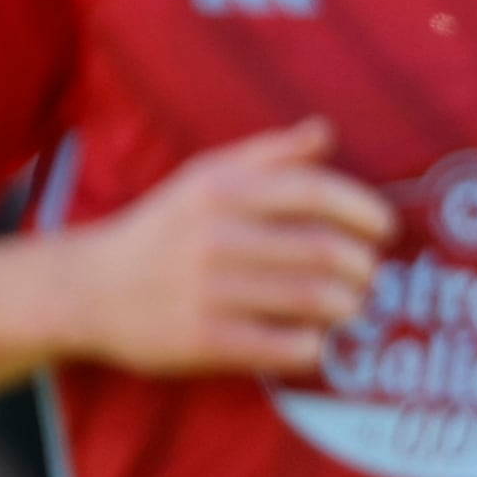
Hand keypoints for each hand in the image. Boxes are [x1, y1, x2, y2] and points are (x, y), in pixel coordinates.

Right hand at [57, 117, 395, 377]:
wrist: (89, 289)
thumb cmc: (163, 229)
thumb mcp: (206, 177)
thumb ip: (269, 154)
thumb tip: (325, 132)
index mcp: (222, 190)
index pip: (313, 192)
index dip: (362, 210)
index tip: (386, 229)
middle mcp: (216, 236)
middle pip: (322, 250)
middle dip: (362, 267)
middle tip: (368, 276)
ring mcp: (208, 290)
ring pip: (311, 298)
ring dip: (346, 306)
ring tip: (349, 306)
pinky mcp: (202, 340)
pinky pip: (282, 345)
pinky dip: (313, 345)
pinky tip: (315, 340)